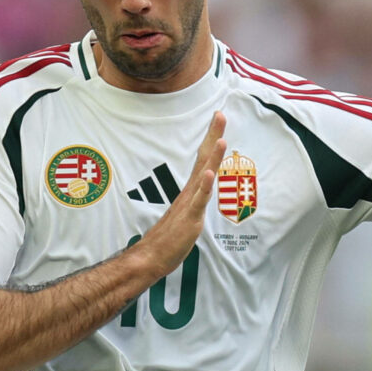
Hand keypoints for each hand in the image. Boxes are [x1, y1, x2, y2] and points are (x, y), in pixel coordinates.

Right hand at [136, 111, 226, 272]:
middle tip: (220, 114)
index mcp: (191, 190)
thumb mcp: (187, 213)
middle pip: (203, 158)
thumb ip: (194, 200)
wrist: (151, 256)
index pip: (203, 159)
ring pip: (202, 176)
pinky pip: (198, 200)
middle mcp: (190, 191)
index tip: (218, 119)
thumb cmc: (169, 237)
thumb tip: (201, 189)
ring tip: (221, 138)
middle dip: (213, 136)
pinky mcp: (190, 218)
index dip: (211, 139)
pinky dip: (204, 186)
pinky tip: (208, 173)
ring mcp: (189, 204)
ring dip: (212, 157)